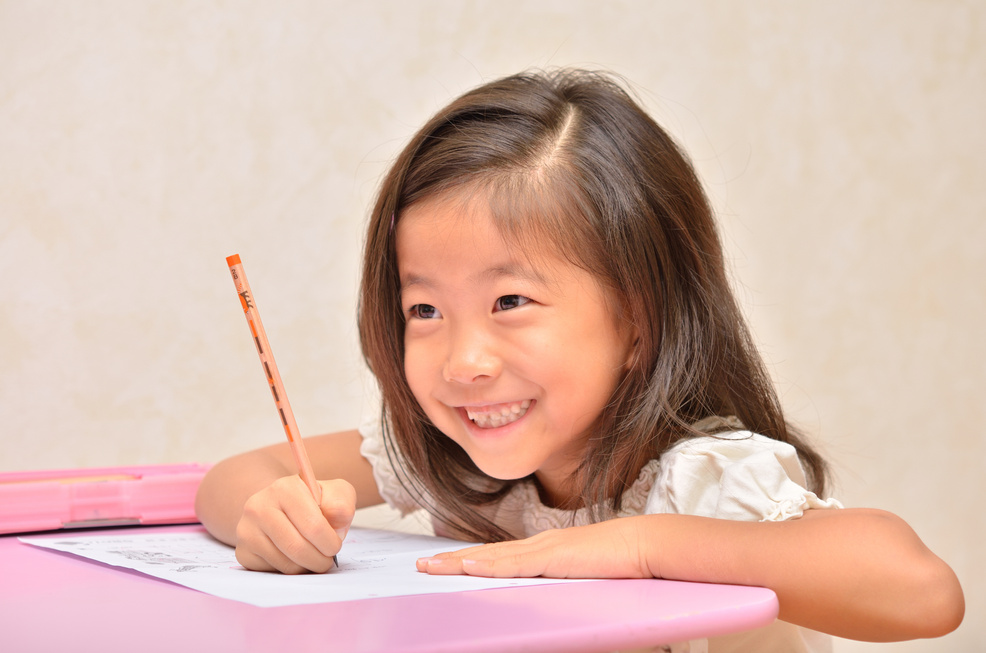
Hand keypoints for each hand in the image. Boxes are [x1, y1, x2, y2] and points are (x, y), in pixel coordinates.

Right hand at [234, 475, 355, 573]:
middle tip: (327, 560)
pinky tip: (294, 557)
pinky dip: (290, 570)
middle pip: (297, 548)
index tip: (335, 547)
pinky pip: (273, 572)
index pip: (313, 526)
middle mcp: (259, 506)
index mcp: (284, 488)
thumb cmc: (313, 502)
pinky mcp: (242, 551)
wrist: (282, 508)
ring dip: (307, 567)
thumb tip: (337, 517)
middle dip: (320, 560)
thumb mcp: (335, 493)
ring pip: (286, 564)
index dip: (330, 543)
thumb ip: (342, 502)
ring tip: (313, 556)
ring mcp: (246, 530)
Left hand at [415, 518, 654, 578]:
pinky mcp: (554, 557)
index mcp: (546, 550)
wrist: (647, 544)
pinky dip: (489, 565)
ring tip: (431, 567)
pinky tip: (468, 567)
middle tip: (422, 565)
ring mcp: (545, 548)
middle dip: (452, 560)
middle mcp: (539, 545)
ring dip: (459, 563)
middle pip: (487, 554)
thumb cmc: (624, 564)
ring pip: (492, 557)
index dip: (470, 559)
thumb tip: (554, 607)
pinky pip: (515, 563)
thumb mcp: (586, 579)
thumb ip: (566, 588)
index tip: (445, 563)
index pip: (500, 556)